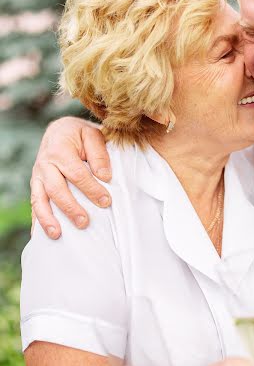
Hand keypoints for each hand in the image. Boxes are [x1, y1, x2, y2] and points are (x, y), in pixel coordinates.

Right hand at [30, 117, 110, 237]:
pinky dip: (38, 220)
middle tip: (84, 223)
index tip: (106, 201)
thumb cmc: (80, 135)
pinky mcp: (36, 186)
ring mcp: (38, 176)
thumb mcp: (93, 135)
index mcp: (60, 149)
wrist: (60, 131)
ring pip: (39, 199)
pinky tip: (46, 235)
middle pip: (56, 189)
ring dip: (48, 219)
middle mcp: (45, 164)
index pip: (77, 173)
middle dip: (70, 207)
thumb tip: (105, 177)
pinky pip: (35, 204)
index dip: (91, 189)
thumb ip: (99, 154)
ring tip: (57, 235)